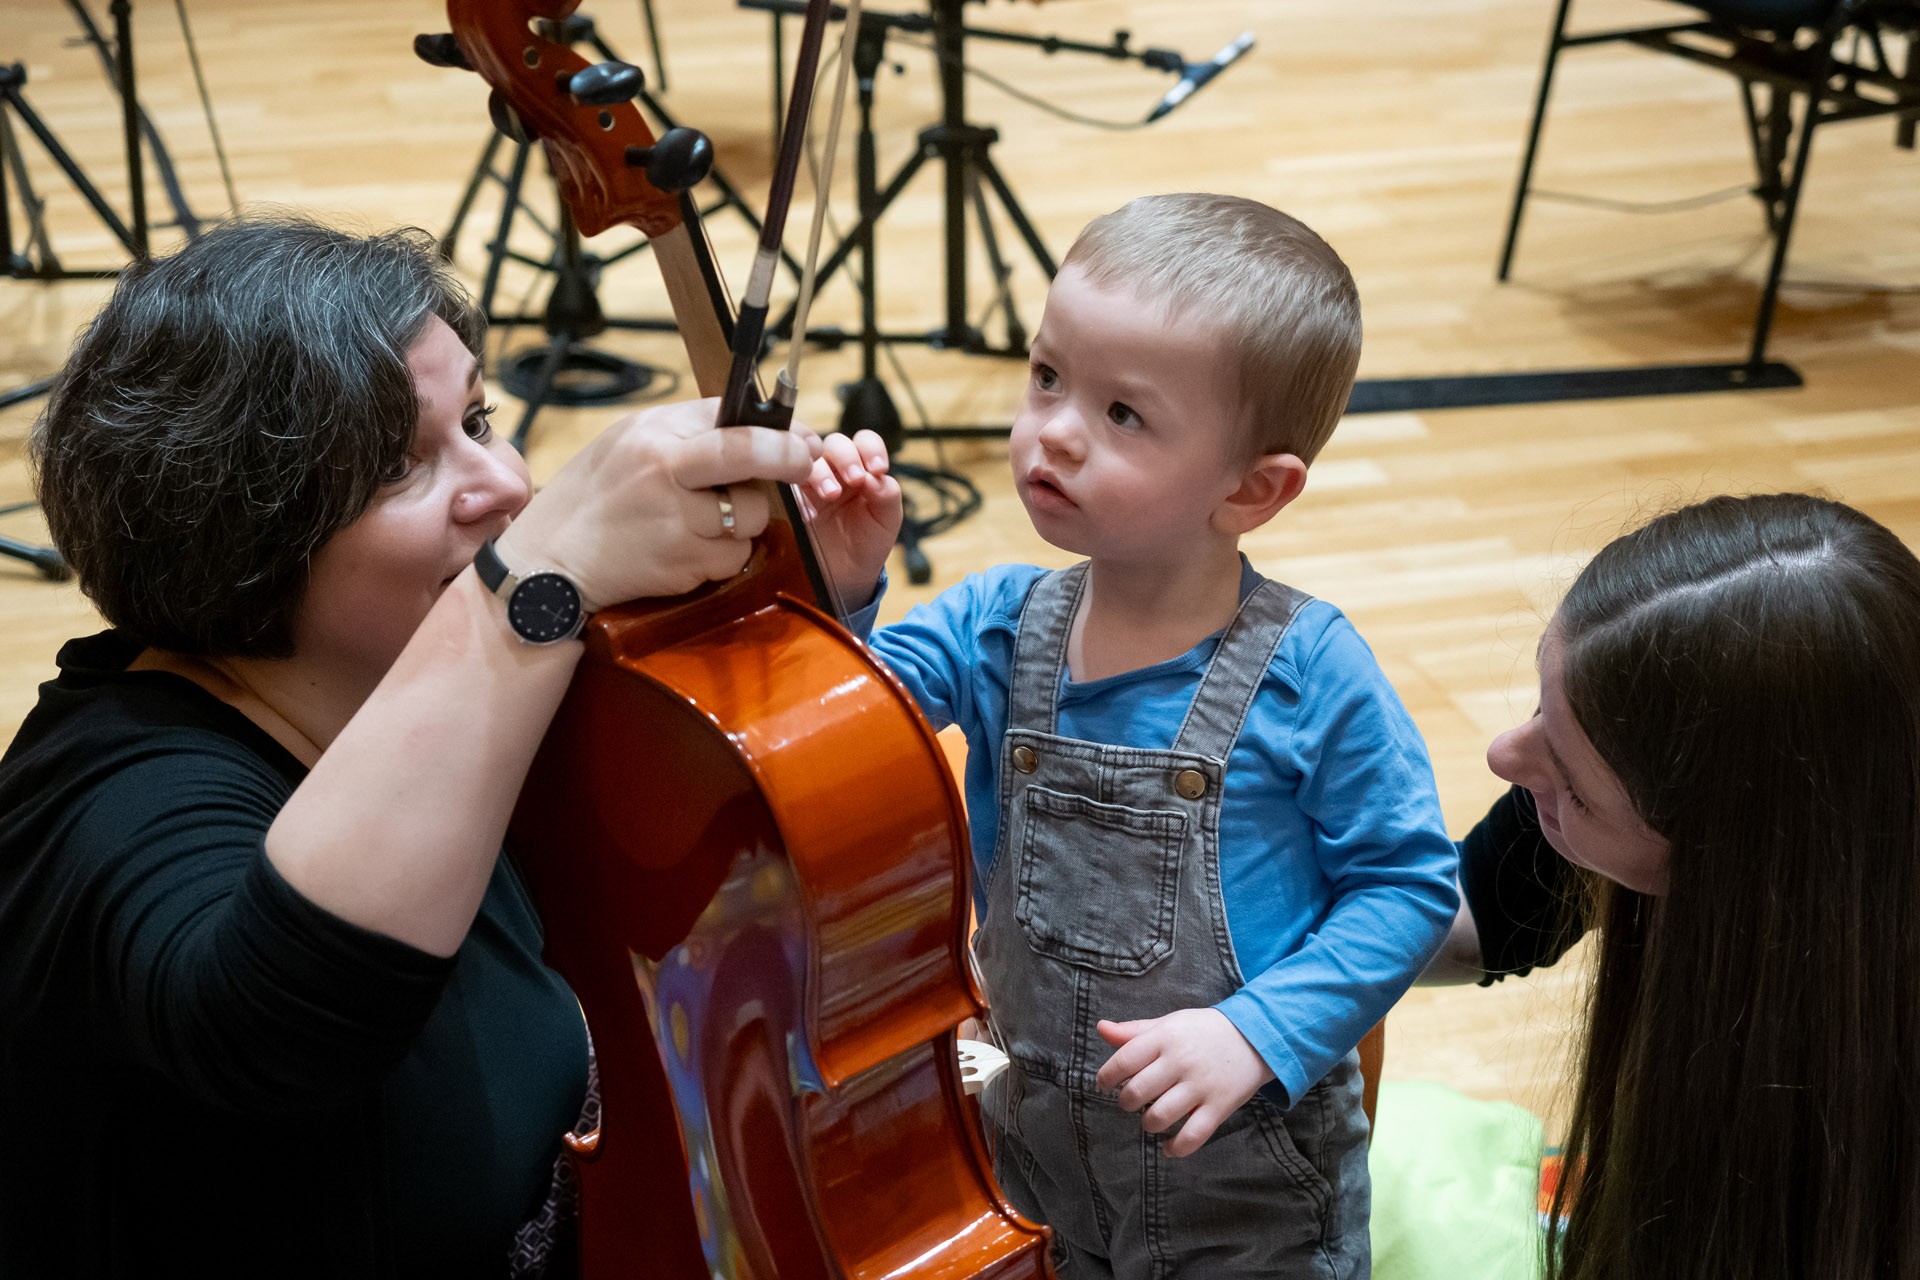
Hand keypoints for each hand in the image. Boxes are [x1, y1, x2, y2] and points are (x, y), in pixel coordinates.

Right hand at [498, 398, 821, 606]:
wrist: (548, 562)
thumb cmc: (595, 496)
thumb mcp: (628, 442)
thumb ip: (688, 430)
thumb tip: (756, 421)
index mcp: (653, 437)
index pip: (732, 422)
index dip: (781, 431)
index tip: (804, 439)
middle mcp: (664, 474)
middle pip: (750, 457)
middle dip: (789, 460)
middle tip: (805, 465)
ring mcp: (674, 523)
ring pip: (751, 516)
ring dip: (746, 520)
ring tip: (706, 519)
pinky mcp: (681, 565)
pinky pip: (732, 556)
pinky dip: (725, 554)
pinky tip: (690, 548)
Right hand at [795, 429, 901, 605]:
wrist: (844, 578)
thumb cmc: (867, 543)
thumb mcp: (887, 521)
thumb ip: (888, 496)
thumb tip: (877, 478)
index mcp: (862, 467)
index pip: (864, 441)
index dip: (870, 448)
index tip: (878, 469)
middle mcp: (835, 469)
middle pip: (834, 443)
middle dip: (845, 456)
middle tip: (855, 479)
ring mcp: (810, 482)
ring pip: (809, 458)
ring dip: (821, 471)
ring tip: (831, 495)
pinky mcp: (791, 499)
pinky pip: (787, 483)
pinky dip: (797, 490)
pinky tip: (808, 510)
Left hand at [1093, 1009, 1273, 1156]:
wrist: (1254, 1036)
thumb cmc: (1202, 1031)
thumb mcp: (1169, 1023)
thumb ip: (1134, 1031)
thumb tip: (1101, 1028)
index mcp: (1165, 1037)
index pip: (1124, 1060)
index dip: (1107, 1077)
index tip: (1105, 1084)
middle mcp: (1181, 1061)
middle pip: (1137, 1093)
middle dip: (1126, 1103)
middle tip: (1131, 1101)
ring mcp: (1201, 1086)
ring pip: (1160, 1117)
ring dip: (1148, 1124)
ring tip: (1151, 1117)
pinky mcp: (1219, 1107)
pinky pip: (1192, 1137)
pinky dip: (1175, 1149)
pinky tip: (1168, 1146)